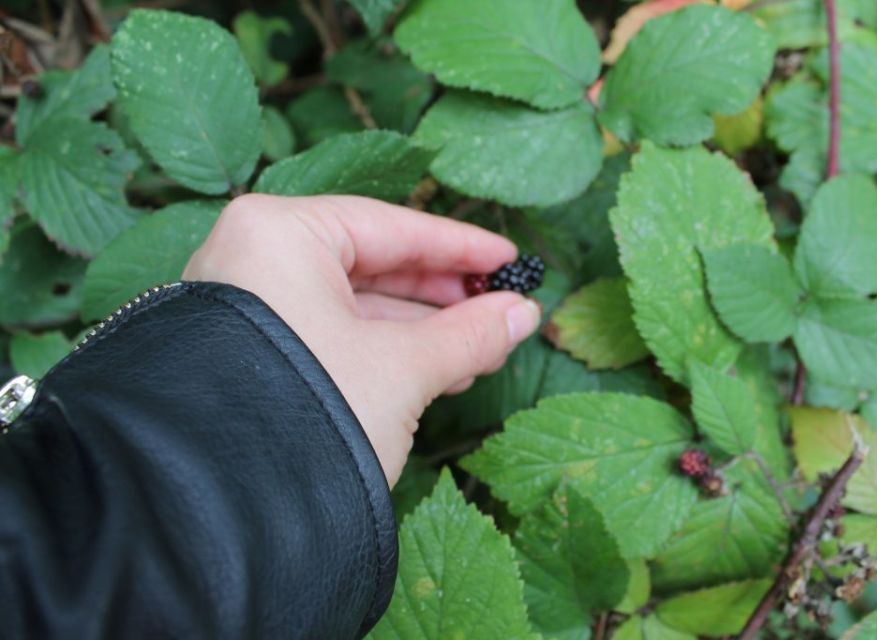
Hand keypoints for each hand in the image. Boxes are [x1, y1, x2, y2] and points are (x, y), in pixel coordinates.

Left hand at [183, 194, 540, 485]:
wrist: (221, 510)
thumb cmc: (307, 412)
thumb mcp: (403, 368)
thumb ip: (468, 334)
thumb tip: (522, 314)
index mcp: (282, 233)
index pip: (393, 226)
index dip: (462, 246)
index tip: (510, 259)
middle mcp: (254, 258)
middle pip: (374, 265)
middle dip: (443, 298)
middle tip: (500, 313)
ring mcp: (246, 306)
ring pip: (354, 306)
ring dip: (421, 331)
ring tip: (478, 353)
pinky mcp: (247, 351)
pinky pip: (329, 335)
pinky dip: (383, 352)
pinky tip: (434, 372)